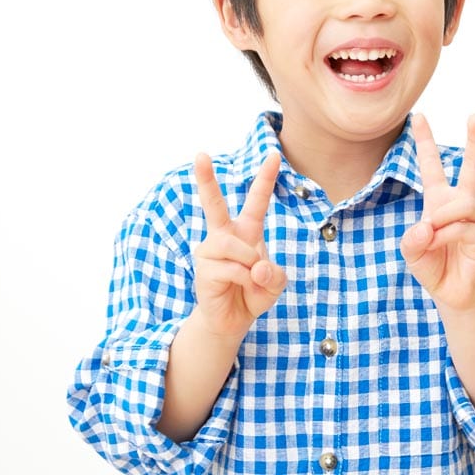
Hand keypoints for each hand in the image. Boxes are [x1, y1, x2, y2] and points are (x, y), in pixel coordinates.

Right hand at [192, 151, 287, 340]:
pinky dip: (246, 281)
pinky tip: (243, 288)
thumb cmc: (253, 294)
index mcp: (246, 231)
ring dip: (250, 263)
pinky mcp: (203, 270)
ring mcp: (210, 251)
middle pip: (213, 204)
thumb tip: (255, 267)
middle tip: (199, 155)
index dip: (266, 178)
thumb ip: (275, 274)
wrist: (232, 321)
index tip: (273, 154)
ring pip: (234, 247)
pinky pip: (232, 269)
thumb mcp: (275, 284)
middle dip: (206, 179)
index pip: (256, 200)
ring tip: (252, 278)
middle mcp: (224, 236)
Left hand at [401, 113, 474, 312]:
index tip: (419, 116)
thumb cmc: (434, 268)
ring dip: (441, 220)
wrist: (452, 294)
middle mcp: (463, 204)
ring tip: (433, 235)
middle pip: (473, 167)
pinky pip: (461, 225)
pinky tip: (440, 245)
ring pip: (459, 204)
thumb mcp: (412, 252)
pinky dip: (445, 236)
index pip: (432, 166)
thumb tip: (428, 225)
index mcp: (440, 201)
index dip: (425, 141)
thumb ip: (412, 238)